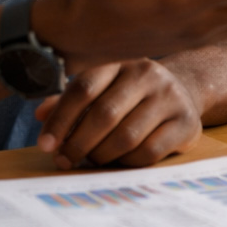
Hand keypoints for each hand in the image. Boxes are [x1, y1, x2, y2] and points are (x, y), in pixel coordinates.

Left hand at [34, 60, 201, 168]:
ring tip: (92, 160)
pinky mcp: (186, 123)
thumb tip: (40, 114)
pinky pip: (149, 152)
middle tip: (64, 160)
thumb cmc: (132, 95)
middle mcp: (147, 75)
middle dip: (78, 143)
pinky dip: (127, 162)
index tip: (45, 144)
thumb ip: (71, 100)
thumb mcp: (103, 89)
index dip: (60, 119)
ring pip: (126, 137)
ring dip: (102, 155)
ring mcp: (170, 98)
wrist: (186, 89)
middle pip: (104, 114)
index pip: (83, 88)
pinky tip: (120, 161)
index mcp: (120, 64)